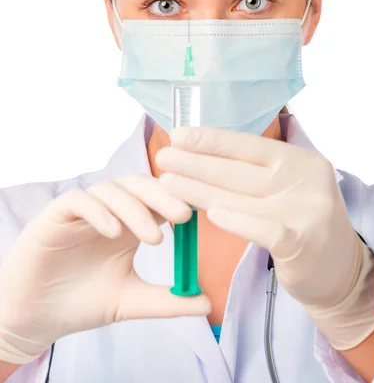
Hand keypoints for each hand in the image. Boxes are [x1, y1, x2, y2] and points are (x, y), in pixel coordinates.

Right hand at [0, 174, 210, 363]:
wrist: (38, 316)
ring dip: (135, 209)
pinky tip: (113, 232)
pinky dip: (99, 211)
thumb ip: (167, 300)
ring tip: (154, 239)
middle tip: (184, 216)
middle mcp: (110, 211)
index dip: (179, 200)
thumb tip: (207, 303)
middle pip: (140, 184)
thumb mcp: (131, 301)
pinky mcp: (57, 214)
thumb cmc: (83, 302)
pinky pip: (80, 200)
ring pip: (113, 189)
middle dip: (164, 196)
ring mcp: (84, 210)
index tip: (202, 214)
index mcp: (131, 224)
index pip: (158, 198)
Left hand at [157, 127, 373, 348]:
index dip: (211, 140)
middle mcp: (306, 180)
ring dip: (199, 190)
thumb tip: (202, 154)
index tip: (178, 135)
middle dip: (195, 163)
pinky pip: (262, 229)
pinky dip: (236, 221)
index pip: (249, 145)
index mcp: (301, 160)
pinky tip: (210, 214)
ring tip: (168, 182)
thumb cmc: (301, 222)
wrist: (341, 271)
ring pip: (242, 198)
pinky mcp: (302, 242)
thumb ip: (255, 173)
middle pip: (239, 171)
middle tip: (162, 158)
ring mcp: (307, 211)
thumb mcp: (286, 188)